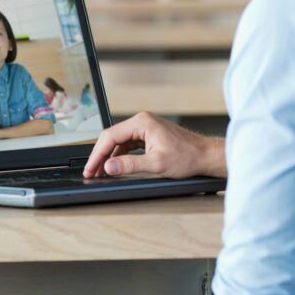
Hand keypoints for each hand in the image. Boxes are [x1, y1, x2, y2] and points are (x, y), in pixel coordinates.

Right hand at [84, 111, 225, 178]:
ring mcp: (145, 127)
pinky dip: (120, 155)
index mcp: (142, 122)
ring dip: (109, 156)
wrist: (204, 156)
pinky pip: (128, 144)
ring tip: (100, 172)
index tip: (90, 169)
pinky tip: (115, 166)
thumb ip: (130, 165)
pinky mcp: (148, 135)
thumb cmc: (187, 156)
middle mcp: (142, 121)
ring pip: (118, 141)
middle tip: (91, 172)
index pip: (110, 136)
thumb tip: (108, 166)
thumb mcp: (156, 164)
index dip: (97, 155)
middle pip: (111, 137)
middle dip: (100, 155)